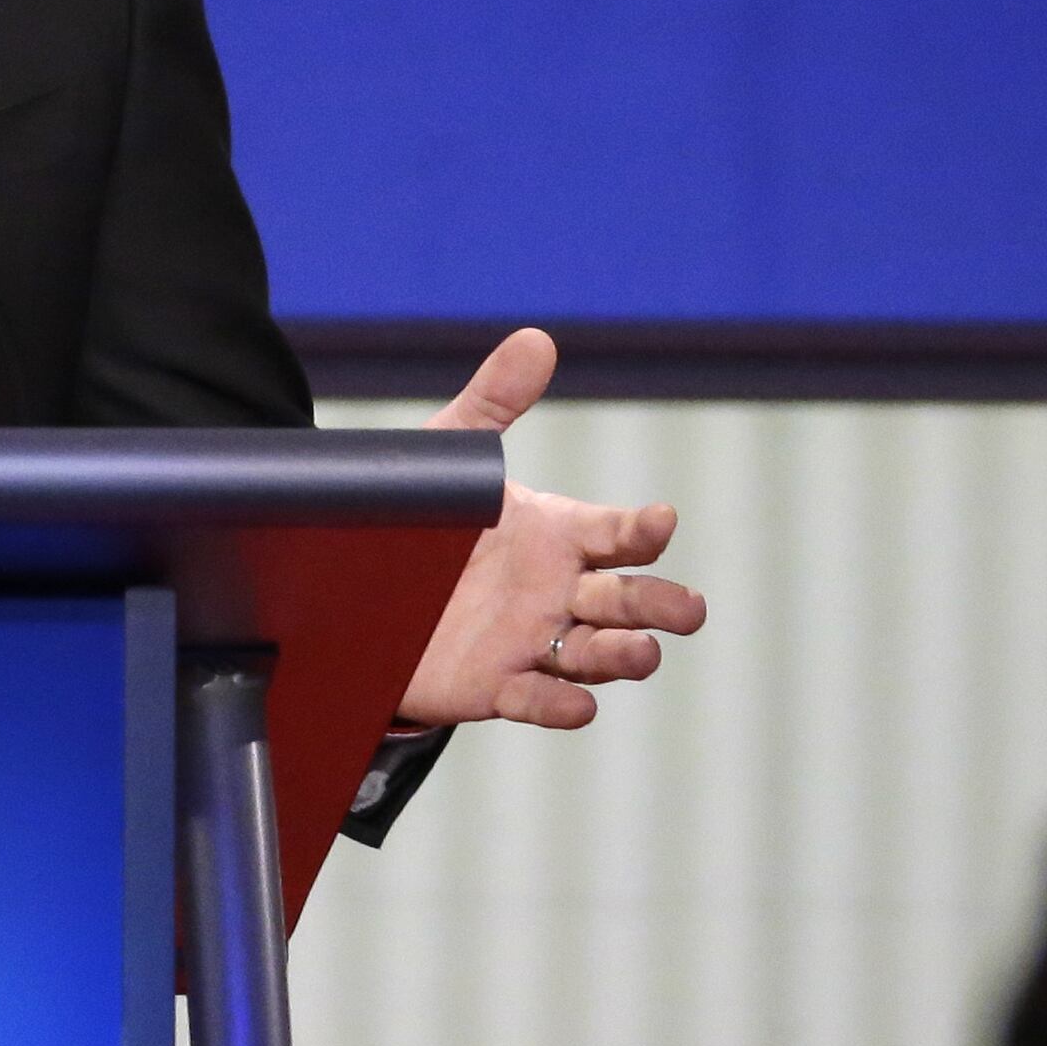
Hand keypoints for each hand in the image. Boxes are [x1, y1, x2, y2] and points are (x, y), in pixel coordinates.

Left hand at [397, 328, 704, 728]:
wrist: (358, 588)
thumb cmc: (423, 520)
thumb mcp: (450, 456)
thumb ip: (494, 402)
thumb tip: (538, 339)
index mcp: (558, 534)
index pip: (620, 533)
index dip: (643, 530)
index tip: (661, 520)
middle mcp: (558, 590)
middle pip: (629, 600)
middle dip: (662, 606)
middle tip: (688, 610)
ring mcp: (533, 640)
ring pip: (598, 654)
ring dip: (626, 656)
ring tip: (642, 652)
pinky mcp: (497, 684)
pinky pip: (540, 700)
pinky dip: (562, 706)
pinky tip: (580, 704)